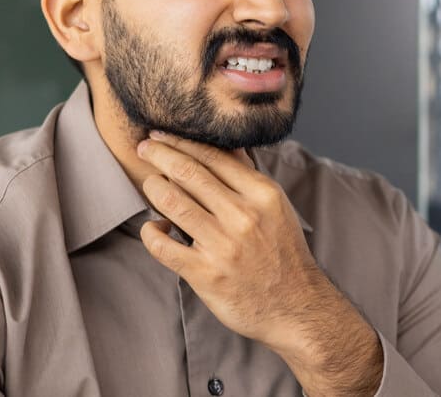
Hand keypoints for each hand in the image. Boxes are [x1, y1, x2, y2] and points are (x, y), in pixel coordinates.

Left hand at [136, 132, 381, 395]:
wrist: (297, 306)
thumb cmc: (283, 252)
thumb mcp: (276, 206)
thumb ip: (248, 176)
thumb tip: (227, 142)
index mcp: (262, 194)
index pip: (213, 156)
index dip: (180, 141)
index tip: (160, 135)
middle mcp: (242, 216)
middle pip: (188, 173)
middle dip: (160, 155)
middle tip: (143, 148)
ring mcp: (222, 246)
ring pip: (172, 202)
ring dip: (153, 187)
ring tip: (148, 184)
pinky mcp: (205, 274)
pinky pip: (163, 246)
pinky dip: (151, 232)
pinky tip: (153, 228)